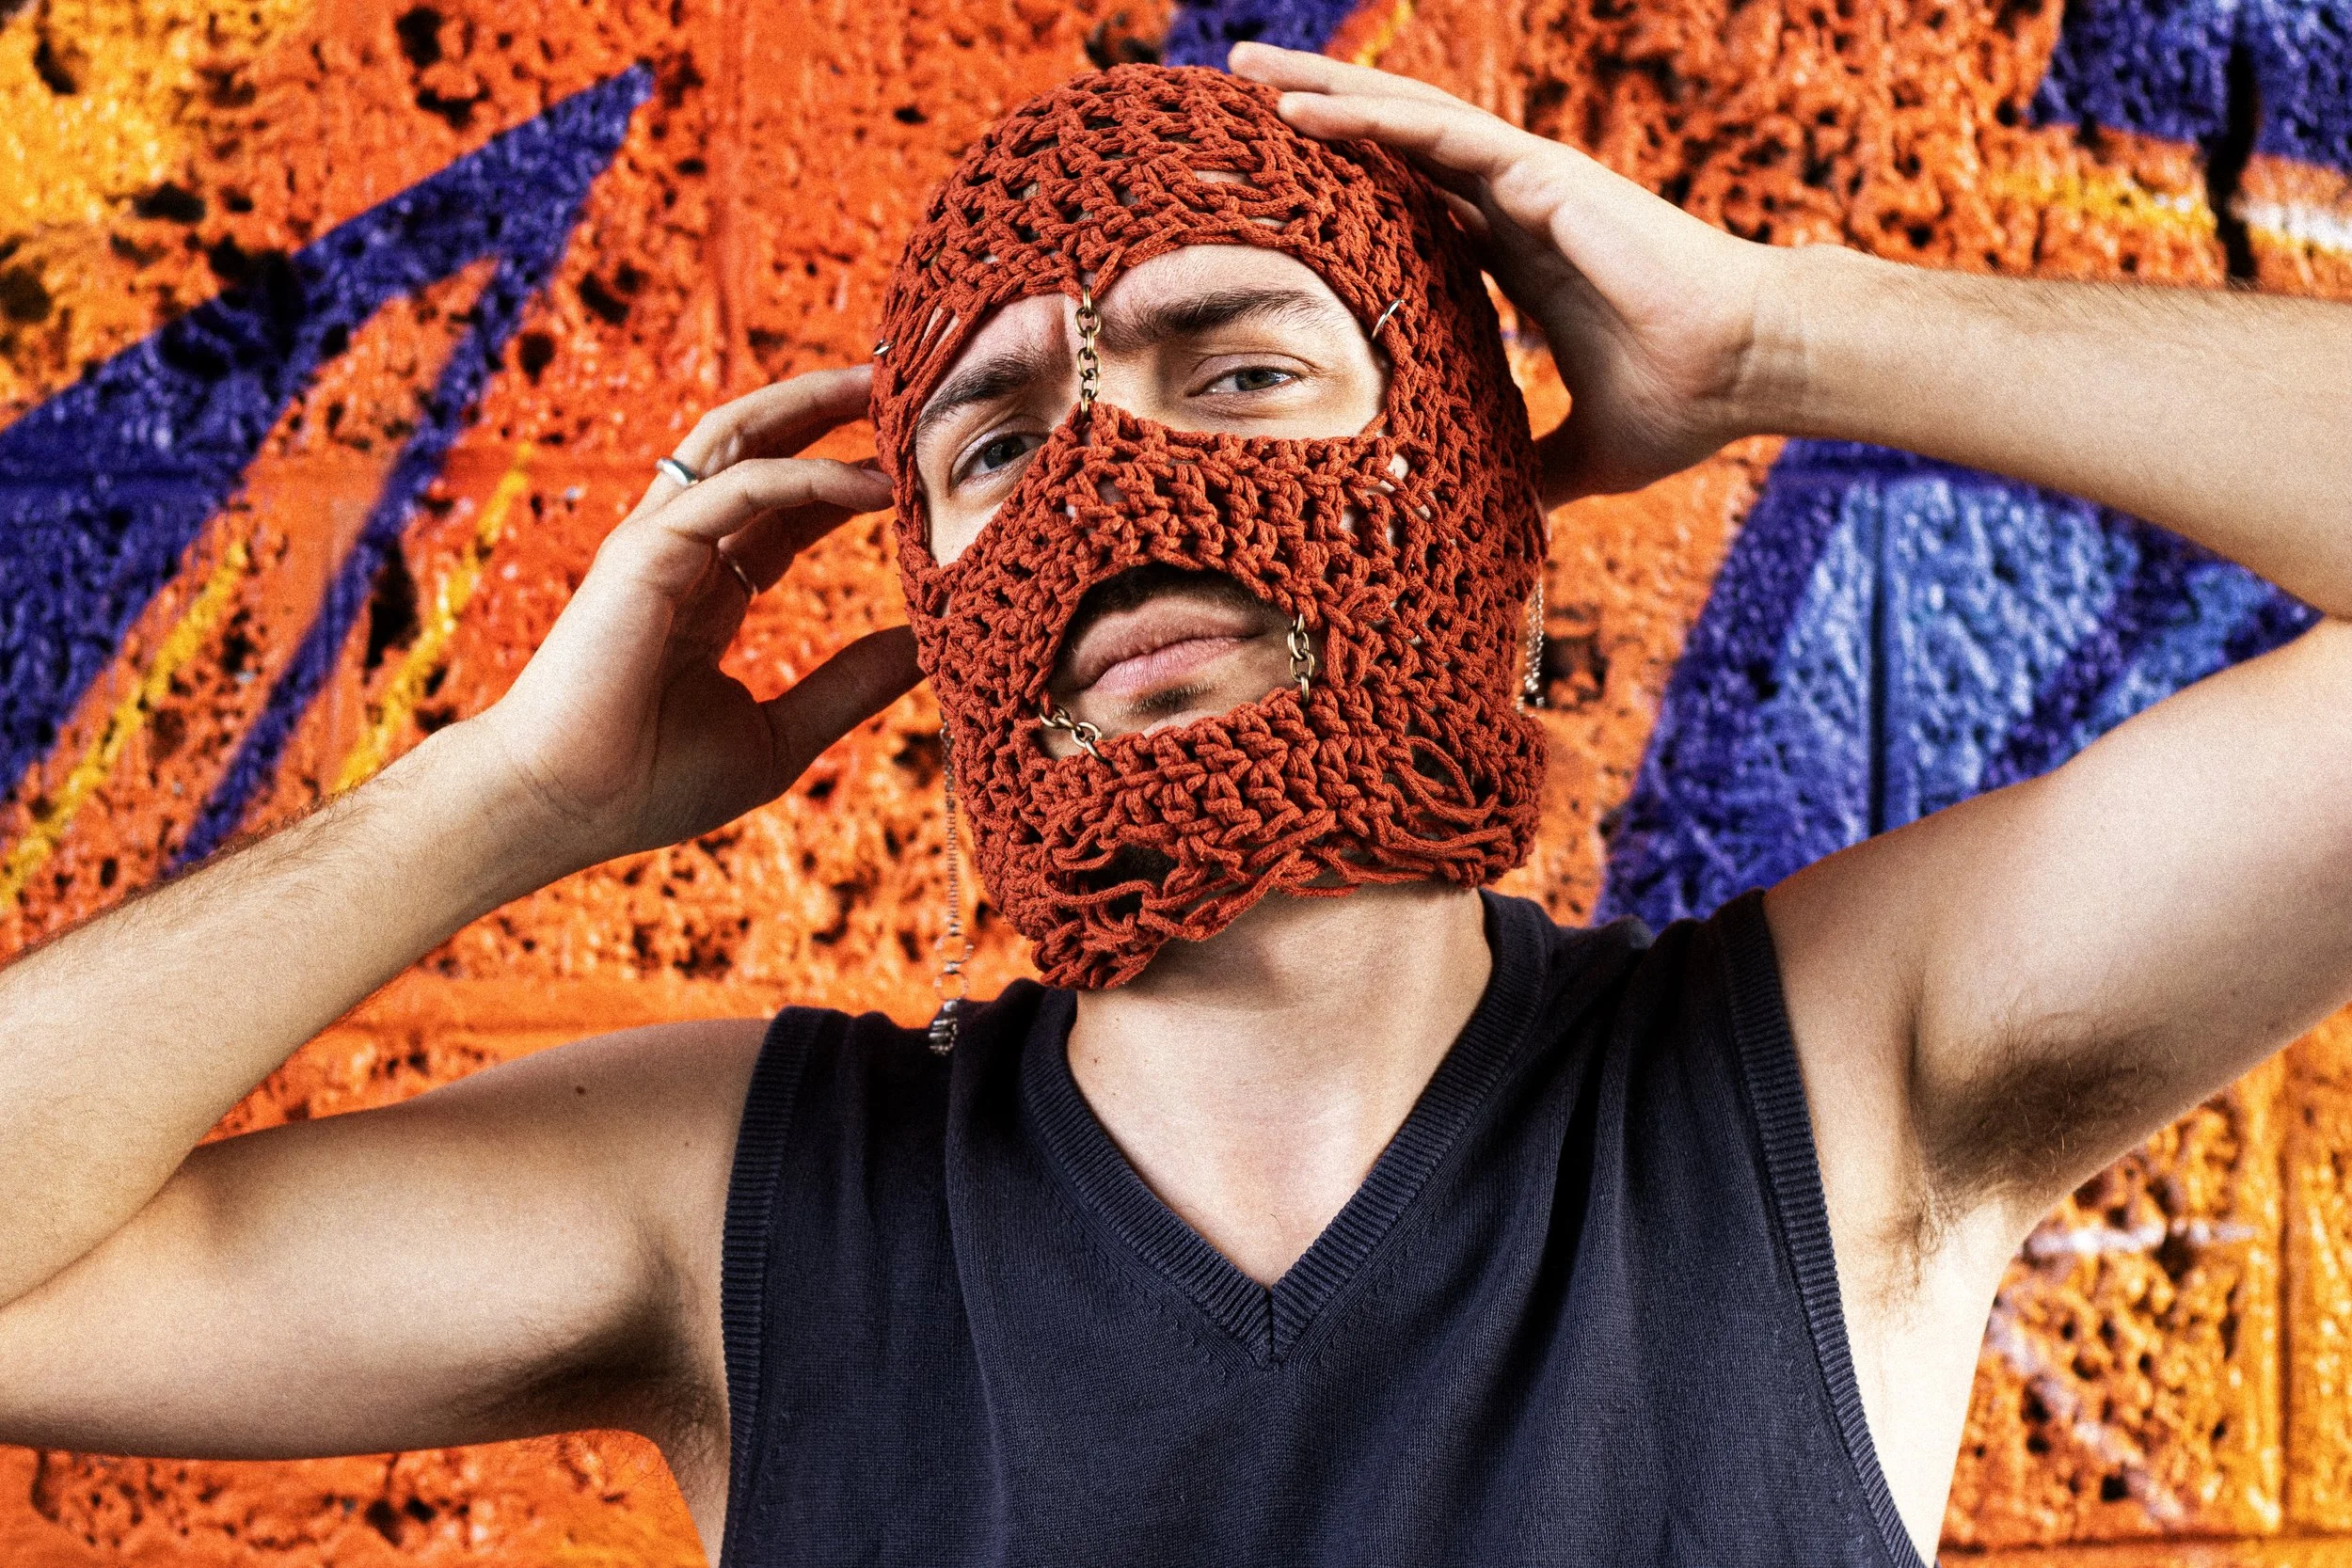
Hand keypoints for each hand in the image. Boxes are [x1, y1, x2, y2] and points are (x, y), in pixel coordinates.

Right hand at [473, 367, 919, 871]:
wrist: (563, 808)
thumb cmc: (650, 783)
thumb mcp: (781, 732)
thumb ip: (850, 684)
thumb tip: (928, 648)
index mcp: (707, 588)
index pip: (788, 506)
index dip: (850, 477)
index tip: (920, 464)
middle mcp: (682, 550)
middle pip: (763, 447)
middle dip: (830, 408)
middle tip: (907, 383)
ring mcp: (658, 542)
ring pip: (739, 438)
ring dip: (812, 406)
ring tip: (888, 389)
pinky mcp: (644, 552)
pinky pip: (735, 489)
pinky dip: (805, 475)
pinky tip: (871, 482)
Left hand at [1231, 43, 1794, 502]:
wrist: (1752, 367)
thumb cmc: (1690, 402)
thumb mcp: (1590, 452)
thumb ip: (1541, 471)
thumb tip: (1508, 519)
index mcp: (1519, 255)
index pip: (1414, 206)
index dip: (1350, 186)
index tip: (1280, 186)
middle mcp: (1515, 205)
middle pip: (1396, 146)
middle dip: (1321, 114)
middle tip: (1238, 94)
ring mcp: (1527, 182)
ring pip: (1405, 121)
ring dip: (1325, 94)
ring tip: (1245, 74)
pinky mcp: (1542, 177)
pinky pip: (1436, 137)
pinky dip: (1367, 120)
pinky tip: (1302, 110)